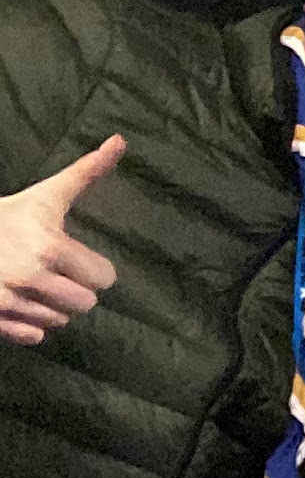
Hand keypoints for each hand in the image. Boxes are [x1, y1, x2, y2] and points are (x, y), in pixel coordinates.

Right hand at [0, 134, 122, 344]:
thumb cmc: (5, 216)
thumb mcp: (45, 196)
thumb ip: (86, 173)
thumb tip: (120, 141)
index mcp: (49, 246)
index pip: (104, 278)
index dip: (94, 269)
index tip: (76, 259)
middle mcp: (30, 276)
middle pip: (84, 304)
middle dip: (75, 290)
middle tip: (55, 273)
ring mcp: (8, 300)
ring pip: (59, 321)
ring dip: (52, 307)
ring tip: (34, 284)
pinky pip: (32, 337)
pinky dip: (30, 326)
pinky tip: (19, 303)